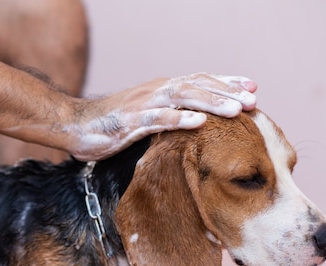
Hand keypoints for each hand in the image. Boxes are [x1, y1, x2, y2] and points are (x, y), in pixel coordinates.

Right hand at [67, 73, 257, 160]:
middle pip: (197, 85)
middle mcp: (156, 91)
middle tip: (252, 100)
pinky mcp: (129, 121)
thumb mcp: (145, 117)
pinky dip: (178, 119)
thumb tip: (193, 123)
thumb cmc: (110, 124)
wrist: (74, 124)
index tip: (252, 88)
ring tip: (235, 110)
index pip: (199, 81)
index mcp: (162, 89)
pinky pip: (157, 118)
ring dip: (210, 102)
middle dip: (226, 92)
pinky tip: (198, 122)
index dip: (226, 83)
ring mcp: (143, 104)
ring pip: (182, 97)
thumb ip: (167, 115)